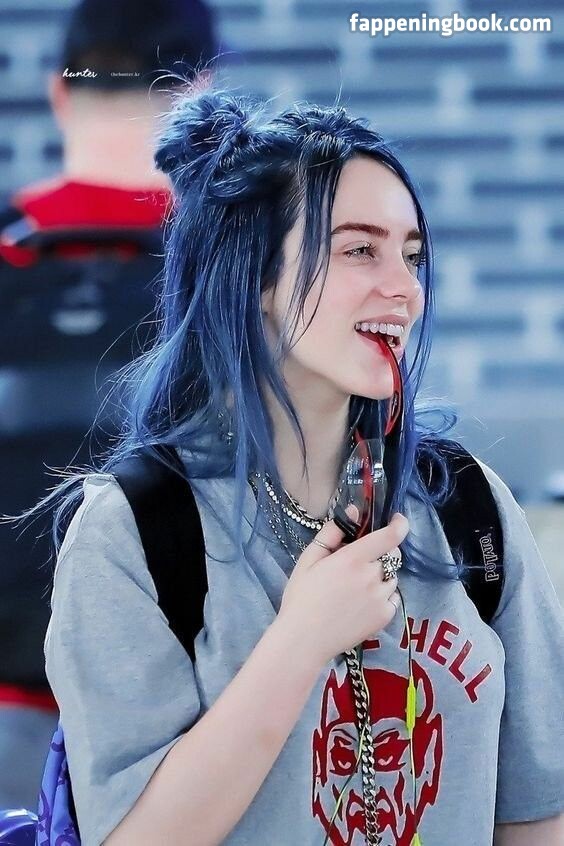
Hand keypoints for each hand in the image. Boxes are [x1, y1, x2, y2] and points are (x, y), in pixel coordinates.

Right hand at [278, 506, 408, 664]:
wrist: (303, 640)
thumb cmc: (302, 597)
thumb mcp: (309, 559)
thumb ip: (332, 533)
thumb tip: (354, 511)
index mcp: (353, 559)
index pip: (390, 536)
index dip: (399, 524)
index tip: (397, 520)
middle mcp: (372, 576)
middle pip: (392, 554)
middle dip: (382, 551)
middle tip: (361, 561)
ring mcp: (381, 598)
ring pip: (392, 576)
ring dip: (382, 574)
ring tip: (358, 587)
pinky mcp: (385, 617)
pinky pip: (392, 597)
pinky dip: (383, 595)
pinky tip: (362, 603)